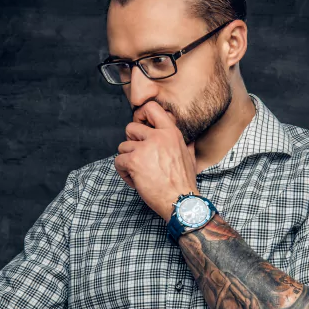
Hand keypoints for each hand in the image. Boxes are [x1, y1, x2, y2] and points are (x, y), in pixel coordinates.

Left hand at [114, 101, 198, 221]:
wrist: (180, 200)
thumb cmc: (184, 181)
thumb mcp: (189, 156)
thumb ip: (185, 143)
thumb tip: (188, 137)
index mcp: (171, 133)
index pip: (151, 108)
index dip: (141, 115)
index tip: (140, 127)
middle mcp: (157, 137)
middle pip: (130, 128)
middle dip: (131, 143)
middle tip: (139, 157)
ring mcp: (144, 148)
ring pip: (122, 146)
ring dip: (127, 160)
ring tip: (138, 173)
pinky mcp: (134, 162)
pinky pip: (118, 161)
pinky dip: (123, 172)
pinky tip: (134, 180)